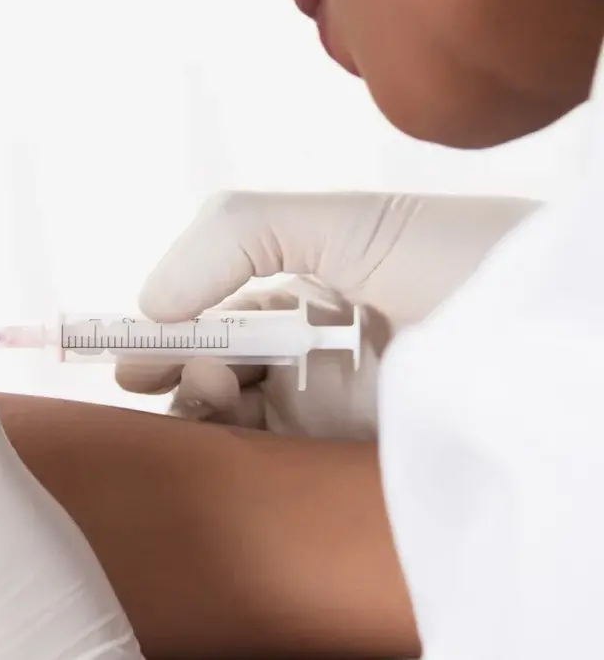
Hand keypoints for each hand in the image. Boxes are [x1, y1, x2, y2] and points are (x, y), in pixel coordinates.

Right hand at [115, 192, 536, 438]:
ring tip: (204, 379)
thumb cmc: (469, 260)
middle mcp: (322, 351)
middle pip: (216, 367)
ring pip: (232, 417)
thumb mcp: (342, 219)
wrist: (549, 340)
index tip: (132, 338)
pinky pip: (269, 460)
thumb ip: (233, 236)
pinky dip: (226, 438)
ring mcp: (335, 408)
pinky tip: (222, 402)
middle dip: (173, 365)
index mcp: (321, 290)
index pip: (220, 311)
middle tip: (149, 370)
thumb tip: (151, 305)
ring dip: (195, 397)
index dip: (169, 325)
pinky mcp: (349, 460)